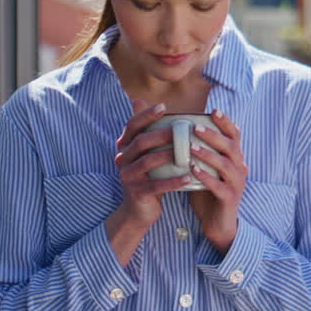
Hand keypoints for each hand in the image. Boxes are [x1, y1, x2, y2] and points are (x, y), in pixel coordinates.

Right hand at [105, 101, 192, 266]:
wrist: (139, 211)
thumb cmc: (149, 177)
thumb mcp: (147, 154)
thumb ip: (147, 131)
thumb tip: (140, 99)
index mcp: (125, 147)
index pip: (132, 125)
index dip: (146, 114)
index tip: (163, 106)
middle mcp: (122, 160)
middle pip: (140, 142)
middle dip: (161, 133)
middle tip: (180, 128)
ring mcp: (128, 177)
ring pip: (147, 162)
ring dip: (168, 155)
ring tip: (187, 151)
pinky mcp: (137, 193)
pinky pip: (155, 185)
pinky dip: (172, 181)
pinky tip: (188, 178)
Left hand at [189, 109, 248, 253]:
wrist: (216, 223)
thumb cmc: (206, 190)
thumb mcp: (202, 167)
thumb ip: (194, 149)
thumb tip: (173, 128)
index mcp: (234, 158)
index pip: (234, 135)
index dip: (226, 122)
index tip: (213, 110)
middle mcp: (239, 168)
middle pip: (231, 147)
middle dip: (214, 136)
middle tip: (196, 127)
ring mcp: (236, 184)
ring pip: (227, 166)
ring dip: (209, 155)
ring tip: (191, 147)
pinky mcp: (230, 199)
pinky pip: (220, 187)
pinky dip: (207, 178)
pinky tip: (193, 171)